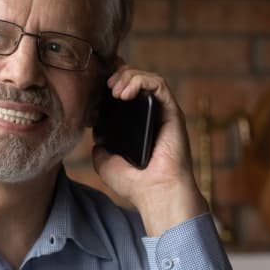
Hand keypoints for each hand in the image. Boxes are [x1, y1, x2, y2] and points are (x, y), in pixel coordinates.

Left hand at [92, 64, 207, 235]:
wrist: (155, 193)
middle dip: (118, 76)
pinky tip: (124, 93)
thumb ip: (100, 146)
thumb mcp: (105, 163)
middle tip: (105, 86)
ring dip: (128, 77)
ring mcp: (163, 113)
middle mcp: (151, 116)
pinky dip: (140, 81)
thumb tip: (97, 135)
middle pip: (136, 81)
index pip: (125, 93)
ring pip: (147, 79)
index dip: (111, 83)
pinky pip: (159, 85)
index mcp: (137, 125)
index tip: (96, 88)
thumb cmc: (134, 183)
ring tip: (114, 90)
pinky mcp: (172, 112)